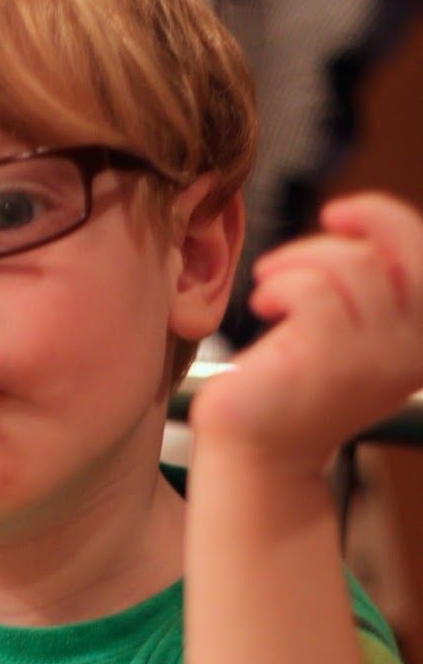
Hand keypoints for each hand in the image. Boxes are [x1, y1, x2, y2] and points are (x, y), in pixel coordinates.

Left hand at [190, 192, 422, 471]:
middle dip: (345, 233)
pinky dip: (281, 285)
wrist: (256, 449)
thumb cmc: (291, 386)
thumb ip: (371, 287)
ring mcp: (373, 359)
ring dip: (299, 262)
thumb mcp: (346, 332)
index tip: (337, 213)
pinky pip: (312, 290)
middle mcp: (409, 353)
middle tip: (300, 246)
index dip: (387, 220)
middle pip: (395, 252)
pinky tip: (264, 306)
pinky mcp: (328, 360)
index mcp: (419, 343)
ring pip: (352, 265)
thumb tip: (361, 221)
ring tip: (269, 289)